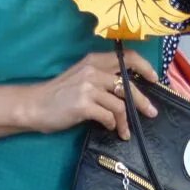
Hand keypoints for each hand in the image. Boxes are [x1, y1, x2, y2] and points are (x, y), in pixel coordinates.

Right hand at [23, 50, 158, 140]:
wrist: (35, 105)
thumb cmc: (59, 95)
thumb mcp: (81, 78)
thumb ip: (101, 78)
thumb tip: (127, 90)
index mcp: (93, 60)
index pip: (126, 58)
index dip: (144, 67)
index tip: (154, 79)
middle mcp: (92, 71)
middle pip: (127, 85)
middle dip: (142, 101)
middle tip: (152, 113)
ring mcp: (88, 87)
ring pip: (120, 104)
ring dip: (125, 121)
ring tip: (125, 132)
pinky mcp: (83, 105)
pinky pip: (109, 116)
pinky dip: (113, 125)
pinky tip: (111, 129)